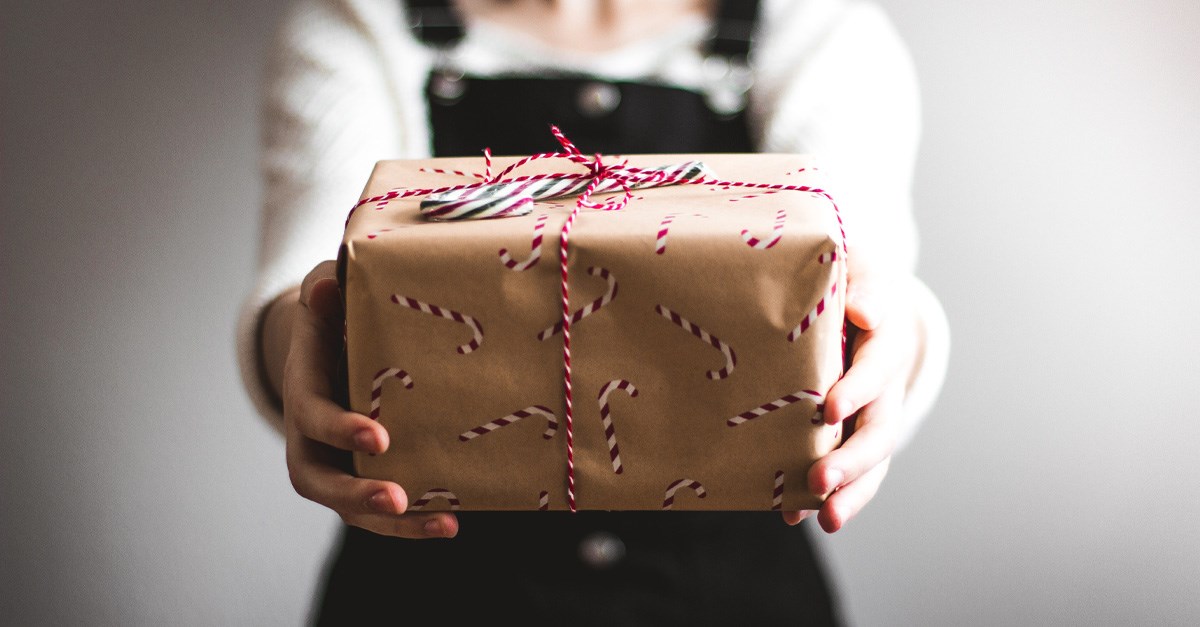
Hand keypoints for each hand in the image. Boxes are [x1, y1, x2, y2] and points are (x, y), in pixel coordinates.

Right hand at [281, 261, 458, 537]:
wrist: (331, 344)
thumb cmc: (334, 315)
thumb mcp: (326, 292)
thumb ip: (326, 290)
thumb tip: (327, 287)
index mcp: (304, 392)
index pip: (313, 417)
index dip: (341, 429)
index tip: (379, 437)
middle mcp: (311, 439)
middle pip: (320, 482)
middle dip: (357, 494)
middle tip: (396, 498)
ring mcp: (336, 464)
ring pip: (351, 508)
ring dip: (394, 524)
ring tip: (443, 524)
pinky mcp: (363, 477)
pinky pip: (381, 511)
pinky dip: (413, 522)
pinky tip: (453, 521)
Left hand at [783, 249, 921, 532]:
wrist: (859, 303)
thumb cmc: (848, 281)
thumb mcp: (857, 270)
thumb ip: (861, 287)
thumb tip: (863, 312)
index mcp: (886, 341)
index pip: (877, 367)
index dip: (857, 388)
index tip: (829, 409)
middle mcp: (886, 387)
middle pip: (878, 429)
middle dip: (852, 459)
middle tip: (820, 481)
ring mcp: (871, 416)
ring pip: (870, 462)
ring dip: (850, 492)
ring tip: (826, 520)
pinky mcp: (850, 435)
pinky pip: (847, 473)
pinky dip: (825, 496)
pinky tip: (794, 515)